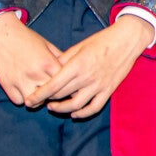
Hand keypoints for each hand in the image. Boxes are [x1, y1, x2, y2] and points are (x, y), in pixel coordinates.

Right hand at [0, 14, 63, 106]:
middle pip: (51, 95)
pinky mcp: (6, 85)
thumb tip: (72, 71)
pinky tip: (23, 90)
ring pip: (34, 102)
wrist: (1, 33)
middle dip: (53, 95)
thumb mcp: (48, 45)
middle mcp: (35, 74)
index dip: (66, 87)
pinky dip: (21, 98)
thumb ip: (60, 59)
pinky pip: (18, 101)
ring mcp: (20, 80)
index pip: (64, 84)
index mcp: (48, 63)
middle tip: (52, 92)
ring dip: (37, 100)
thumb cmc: (26, 38)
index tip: (66, 88)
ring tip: (37, 92)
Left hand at [34, 13, 153, 119]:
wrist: (127, 41)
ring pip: (75, 105)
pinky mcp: (108, 90)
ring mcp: (99, 85)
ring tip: (53, 107)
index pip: (53, 85)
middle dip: (46, 100)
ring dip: (61, 109)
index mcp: (77, 65)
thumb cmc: (101, 41)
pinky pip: (94, 107)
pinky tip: (74, 113)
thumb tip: (49, 71)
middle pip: (61, 95)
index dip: (39, 95)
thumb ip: (63, 60)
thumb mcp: (79, 46)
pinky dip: (82, 113)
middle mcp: (87, 77)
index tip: (29, 100)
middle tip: (38, 101)